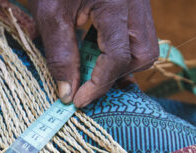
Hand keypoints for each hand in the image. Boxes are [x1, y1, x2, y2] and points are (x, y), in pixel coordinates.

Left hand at [30, 0, 158, 106]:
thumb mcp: (51, 16)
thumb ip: (61, 56)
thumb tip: (67, 93)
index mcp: (117, 3)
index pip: (118, 55)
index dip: (98, 84)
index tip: (77, 100)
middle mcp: (136, 4)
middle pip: (143, 53)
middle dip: (116, 75)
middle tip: (87, 85)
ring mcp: (139, 4)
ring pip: (144, 47)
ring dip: (119, 66)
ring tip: (90, 68)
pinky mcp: (133, 6)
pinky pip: (135, 37)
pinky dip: (118, 52)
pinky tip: (95, 54)